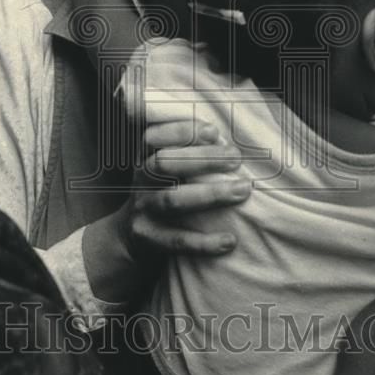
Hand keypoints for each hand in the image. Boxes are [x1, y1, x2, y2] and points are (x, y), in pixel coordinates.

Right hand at [120, 117, 249, 260]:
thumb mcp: (166, 167)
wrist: (131, 234)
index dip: (181, 131)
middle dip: (202, 159)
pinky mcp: (147, 238)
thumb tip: (228, 141)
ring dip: (210, 194)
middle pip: (164, 164)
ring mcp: (142, 209)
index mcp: (145, 157)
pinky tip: (230, 240)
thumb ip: (189, 152)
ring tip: (243, 190)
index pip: (153, 137)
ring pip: (172, 200)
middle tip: (236, 158)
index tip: (213, 131)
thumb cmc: (164, 190)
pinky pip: (176, 241)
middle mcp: (141, 181)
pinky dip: (204, 243)